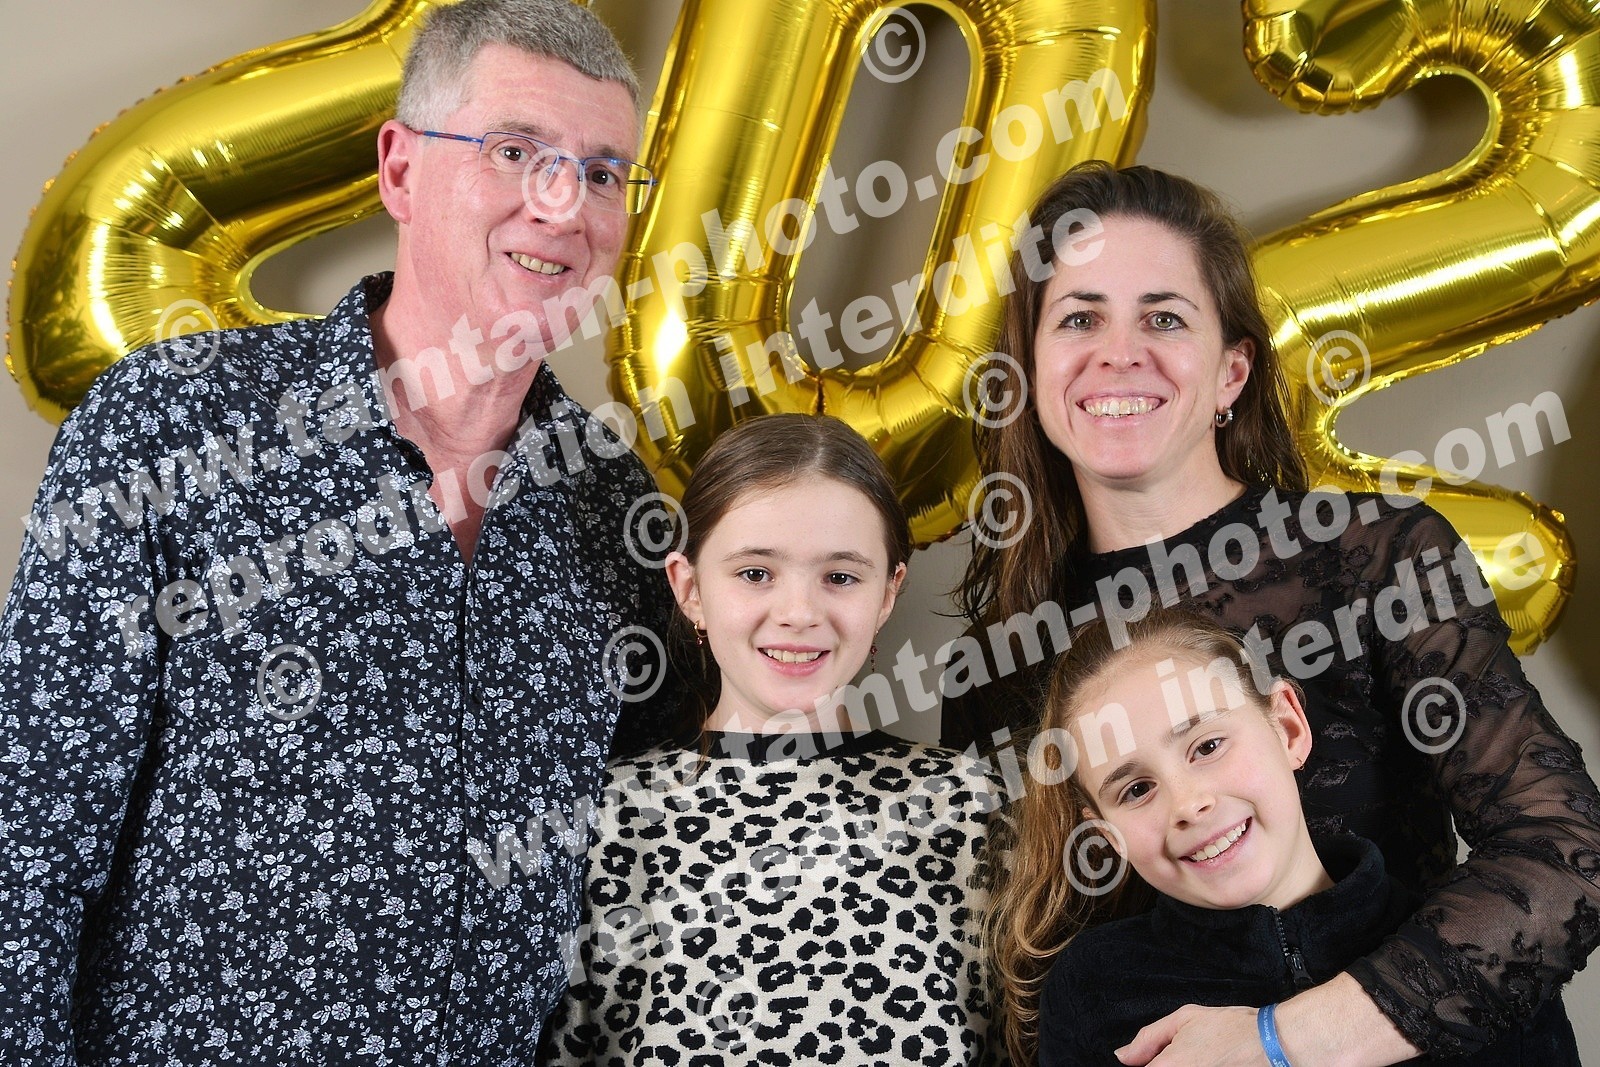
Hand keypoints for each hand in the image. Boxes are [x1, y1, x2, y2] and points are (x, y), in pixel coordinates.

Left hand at [1115, 975, 1419, 1066]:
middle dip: (1160, 1065)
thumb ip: (1148, 1039)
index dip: (1141, 1065)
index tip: (1144, 1061)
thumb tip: (1123, 1057)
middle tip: (1186, 1055)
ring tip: (1200, 1057)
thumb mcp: (1185, 1019)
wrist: (1276, 1046)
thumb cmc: (1231, 1028)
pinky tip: (1207, 1062)